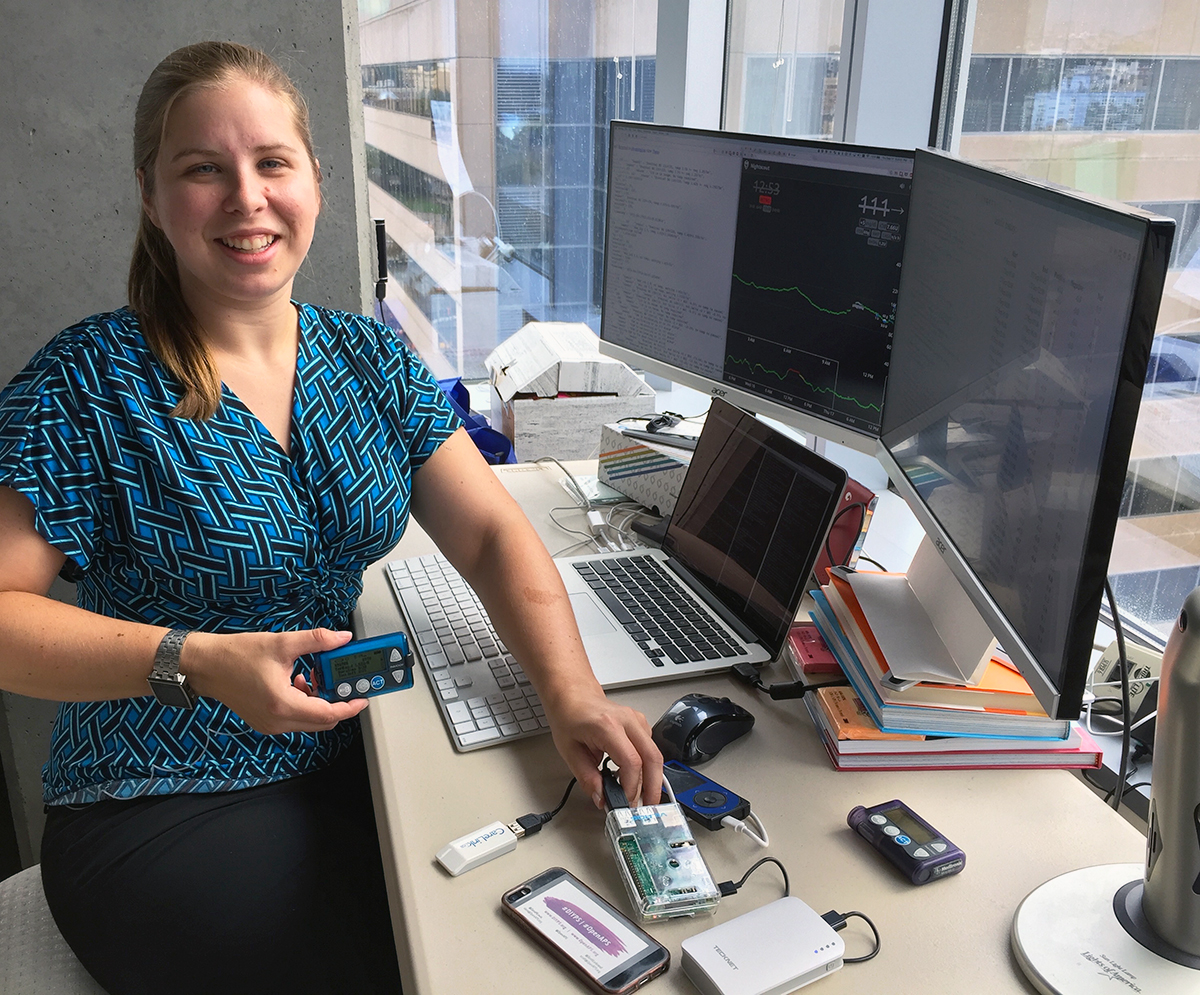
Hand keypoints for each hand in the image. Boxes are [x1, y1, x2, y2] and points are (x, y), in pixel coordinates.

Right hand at [182, 628, 367, 734]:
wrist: (205, 665)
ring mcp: (269, 724)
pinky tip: (299, 681)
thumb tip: (341, 639)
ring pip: (308, 721)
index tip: (362, 698)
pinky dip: (304, 703)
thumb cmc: (235, 656)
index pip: (327, 714)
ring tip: (315, 676)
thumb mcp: (281, 643)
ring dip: (318, 701)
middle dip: (336, 702)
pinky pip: (294, 718)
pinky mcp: (264, 721)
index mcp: (282, 704)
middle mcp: (276, 720)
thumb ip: (316, 641)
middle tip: (342, 682)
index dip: (349, 707)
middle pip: (321, 721)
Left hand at [542, 686, 662, 808]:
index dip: (631, 786)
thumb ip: (587, 777)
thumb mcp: (569, 751)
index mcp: (607, 726)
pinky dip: (648, 766)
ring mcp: (636, 720)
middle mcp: (627, 720)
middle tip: (646, 806)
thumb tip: (601, 797)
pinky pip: (651, 748)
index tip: (625, 801)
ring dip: (652, 778)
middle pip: (652, 757)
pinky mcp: (640, 723)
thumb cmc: (569, 717)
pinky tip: (637, 777)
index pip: (631, 761)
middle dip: (653, 787)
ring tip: (640, 796)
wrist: (573, 696)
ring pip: (655, 753)